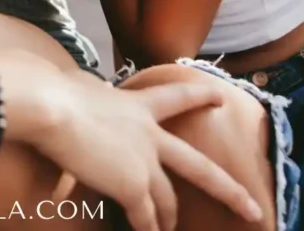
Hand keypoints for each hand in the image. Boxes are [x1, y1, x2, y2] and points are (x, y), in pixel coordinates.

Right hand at [33, 67, 262, 230]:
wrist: (51, 106)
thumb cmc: (56, 91)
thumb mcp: (82, 86)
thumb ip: (94, 93)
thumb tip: (88, 91)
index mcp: (136, 104)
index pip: (176, 97)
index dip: (201, 96)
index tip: (220, 96)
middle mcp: (148, 132)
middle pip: (198, 166)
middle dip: (229, 191)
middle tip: (253, 209)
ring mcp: (143, 160)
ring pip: (169, 199)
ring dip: (169, 220)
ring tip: (168, 230)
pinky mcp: (132, 185)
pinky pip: (145, 217)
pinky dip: (147, 229)